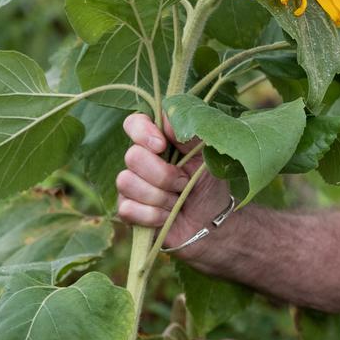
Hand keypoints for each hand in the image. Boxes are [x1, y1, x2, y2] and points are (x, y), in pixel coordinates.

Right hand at [117, 113, 229, 257]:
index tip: (162, 145)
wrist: (212, 222)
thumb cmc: (210, 184)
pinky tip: (167, 216)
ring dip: (160, 196)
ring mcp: (130, 185)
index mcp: (158, 141)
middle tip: (183, 183)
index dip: (143, 132)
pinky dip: (154, 215)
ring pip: (127, 183)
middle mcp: (140, 160)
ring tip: (176, 200)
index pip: (134, 123)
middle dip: (164, 174)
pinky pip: (127, 209)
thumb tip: (166, 117)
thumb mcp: (208, 155)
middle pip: (132, 156)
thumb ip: (190, 132)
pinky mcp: (127, 211)